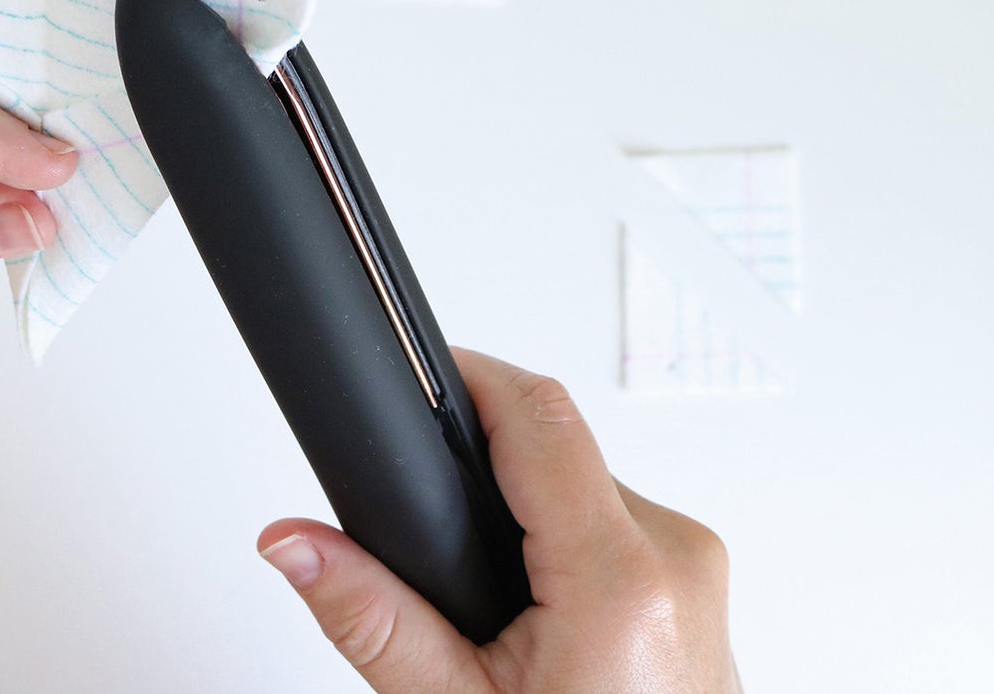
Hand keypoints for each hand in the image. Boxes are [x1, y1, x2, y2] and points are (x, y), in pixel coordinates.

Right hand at [256, 349, 740, 693]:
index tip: (409, 373)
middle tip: (432, 552)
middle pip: (549, 450)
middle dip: (477, 482)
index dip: (463, 376)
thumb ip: (371, 620)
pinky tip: (536, 618)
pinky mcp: (699, 590)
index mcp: (621, 583)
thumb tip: (293, 542)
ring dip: (521, 522)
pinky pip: (615, 527)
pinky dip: (562, 553)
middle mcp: (678, 560)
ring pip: (579, 488)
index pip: (537, 412)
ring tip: (489, 610)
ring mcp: (700, 574)